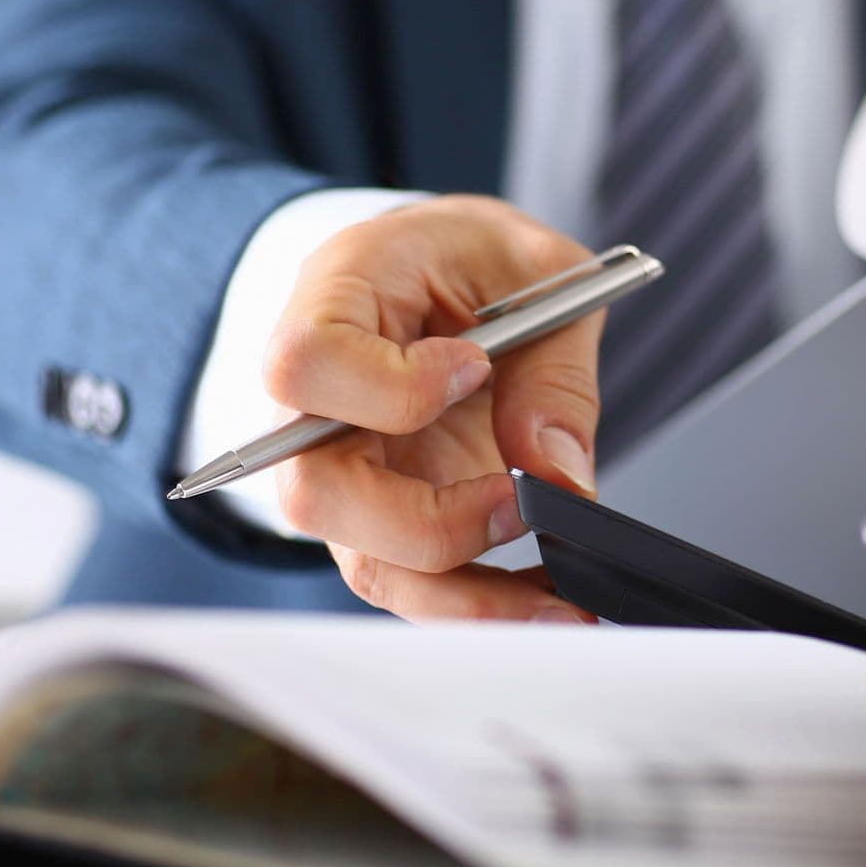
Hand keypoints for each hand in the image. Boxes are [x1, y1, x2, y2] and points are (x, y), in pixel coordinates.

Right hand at [260, 196, 602, 622]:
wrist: (454, 276)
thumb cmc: (481, 261)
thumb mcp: (541, 275)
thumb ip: (553, 368)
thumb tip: (557, 476)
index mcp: (335, 299)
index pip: (306, 363)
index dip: (388, 387)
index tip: (473, 368)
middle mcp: (317, 400)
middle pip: (315, 491)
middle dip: (424, 522)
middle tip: (518, 503)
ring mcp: (343, 467)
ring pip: (364, 560)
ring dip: (463, 595)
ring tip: (559, 600)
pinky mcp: (381, 516)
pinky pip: (412, 581)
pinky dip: (479, 606)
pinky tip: (548, 601)